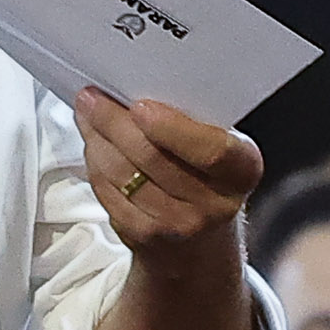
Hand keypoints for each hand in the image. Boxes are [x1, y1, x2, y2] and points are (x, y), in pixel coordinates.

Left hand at [76, 88, 263, 271]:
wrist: (201, 243)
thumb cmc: (209, 178)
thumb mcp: (221, 146)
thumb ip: (194, 121)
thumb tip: (139, 87)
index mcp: (241, 170)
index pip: (210, 150)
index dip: (170, 128)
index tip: (138, 105)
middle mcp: (214, 205)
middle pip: (153, 158)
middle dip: (114, 122)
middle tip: (92, 98)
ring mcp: (177, 225)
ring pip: (122, 174)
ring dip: (97, 139)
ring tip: (87, 115)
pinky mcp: (144, 237)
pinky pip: (108, 193)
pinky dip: (95, 165)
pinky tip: (94, 146)